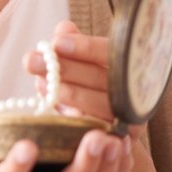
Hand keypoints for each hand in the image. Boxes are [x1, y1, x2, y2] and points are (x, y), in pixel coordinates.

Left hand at [24, 21, 146, 138]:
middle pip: (107, 80)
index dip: (86, 48)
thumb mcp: (82, 64)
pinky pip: (98, 131)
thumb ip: (75, 46)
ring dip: (69, 94)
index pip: (115, 53)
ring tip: (39, 83)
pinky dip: (74, 119)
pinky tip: (53, 108)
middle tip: (31, 61)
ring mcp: (132, 119)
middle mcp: (140, 93)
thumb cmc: (91, 87)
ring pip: (103, 106)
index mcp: (135, 67)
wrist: (105, 131)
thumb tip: (64, 28)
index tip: (56, 43)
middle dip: (67, 69)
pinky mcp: (120, 142)